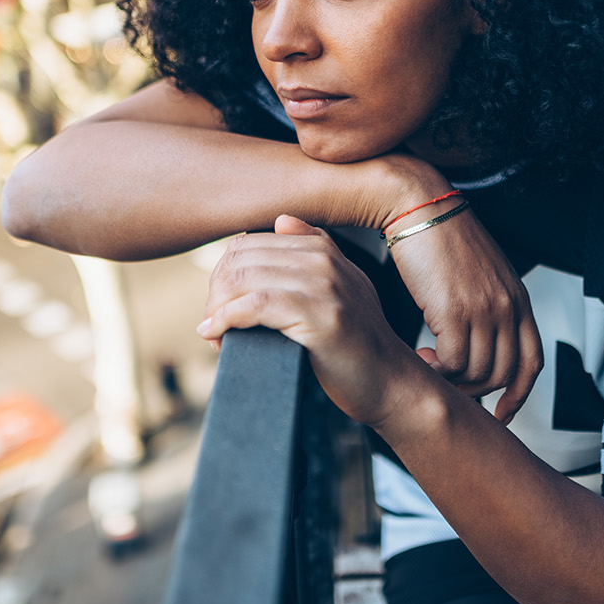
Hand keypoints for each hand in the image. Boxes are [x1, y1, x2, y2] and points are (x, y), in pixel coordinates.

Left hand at [198, 215, 426, 426]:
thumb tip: (282, 221)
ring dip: (217, 309)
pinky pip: (254, 305)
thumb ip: (316, 251)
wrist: (390, 382)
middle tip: (213, 324)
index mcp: (322, 249)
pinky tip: (217, 335)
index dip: (222, 276)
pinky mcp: (318, 315)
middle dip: (216, 292)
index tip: (219, 306)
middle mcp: (323, 259)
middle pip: (240, 259)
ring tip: (216, 334)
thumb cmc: (359, 344)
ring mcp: (323, 285)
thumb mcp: (344, 286)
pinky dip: (226, 320)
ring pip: (243, 279)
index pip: (247, 245)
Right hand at [387, 205, 542, 423]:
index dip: (520, 394)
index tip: (503, 412)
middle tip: (450, 385)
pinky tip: (421, 355)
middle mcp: (506, 306)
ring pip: (477, 373)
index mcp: (518, 299)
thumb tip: (480, 342)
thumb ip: (490, 306)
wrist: (420, 208)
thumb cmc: (443, 238)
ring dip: (451, 380)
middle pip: (504, 373)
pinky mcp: (453, 311)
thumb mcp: (483, 274)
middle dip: (476, 390)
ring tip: (430, 364)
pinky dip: (436, 370)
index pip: (532, 361)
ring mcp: (483, 310)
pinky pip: (451, 363)